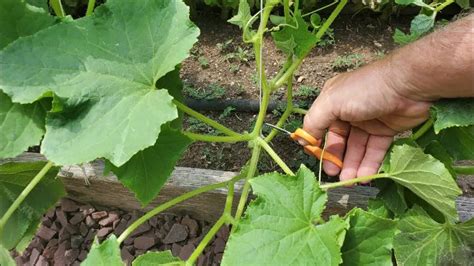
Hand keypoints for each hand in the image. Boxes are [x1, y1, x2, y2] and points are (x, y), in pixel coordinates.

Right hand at [303, 59, 430, 181]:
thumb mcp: (332, 102)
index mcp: (333, 101)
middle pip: (339, 141)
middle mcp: (349, 111)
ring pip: (357, 149)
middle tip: (335, 177)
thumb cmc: (366, 90)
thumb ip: (314, 122)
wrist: (409, 85)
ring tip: (350, 182)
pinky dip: (369, 164)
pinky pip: (375, 150)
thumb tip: (301, 140)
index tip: (318, 162)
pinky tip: (365, 176)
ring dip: (353, 166)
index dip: (319, 146)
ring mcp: (368, 121)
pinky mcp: (387, 130)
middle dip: (337, 160)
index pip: (321, 127)